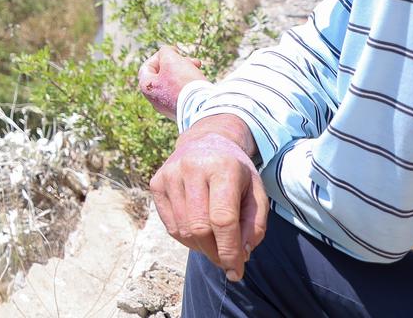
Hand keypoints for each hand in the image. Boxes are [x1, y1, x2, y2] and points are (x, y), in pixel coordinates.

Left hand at [138, 45, 206, 119]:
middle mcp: (155, 100)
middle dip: (178, 63)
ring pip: (175, 84)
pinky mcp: (182, 112)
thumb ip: (166, 52)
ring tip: (199, 67)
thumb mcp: (171, 59)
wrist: (202, 108)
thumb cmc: (183, 82)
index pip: (148, 66)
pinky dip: (190, 86)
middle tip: (193, 61)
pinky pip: (184, 95)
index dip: (161, 56)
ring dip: (186, 72)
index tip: (175, 52)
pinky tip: (201, 82)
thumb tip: (167, 53)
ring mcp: (168, 108)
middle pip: (163, 75)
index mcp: (146, 87)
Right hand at [149, 117, 267, 282]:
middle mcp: (192, 167)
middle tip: (226, 262)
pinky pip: (170, 226)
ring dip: (201, 248)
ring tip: (215, 245)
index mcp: (222, 167)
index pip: (223, 219)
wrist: (205, 141)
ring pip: (183, 229)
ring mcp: (169, 174)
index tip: (237, 271)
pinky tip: (199, 234)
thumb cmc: (235, 172)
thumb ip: (254, 224)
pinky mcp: (156, 183)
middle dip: (215, 253)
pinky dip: (187, 239)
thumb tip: (241, 254)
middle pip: (200, 228)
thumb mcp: (256, 192)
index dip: (229, 250)